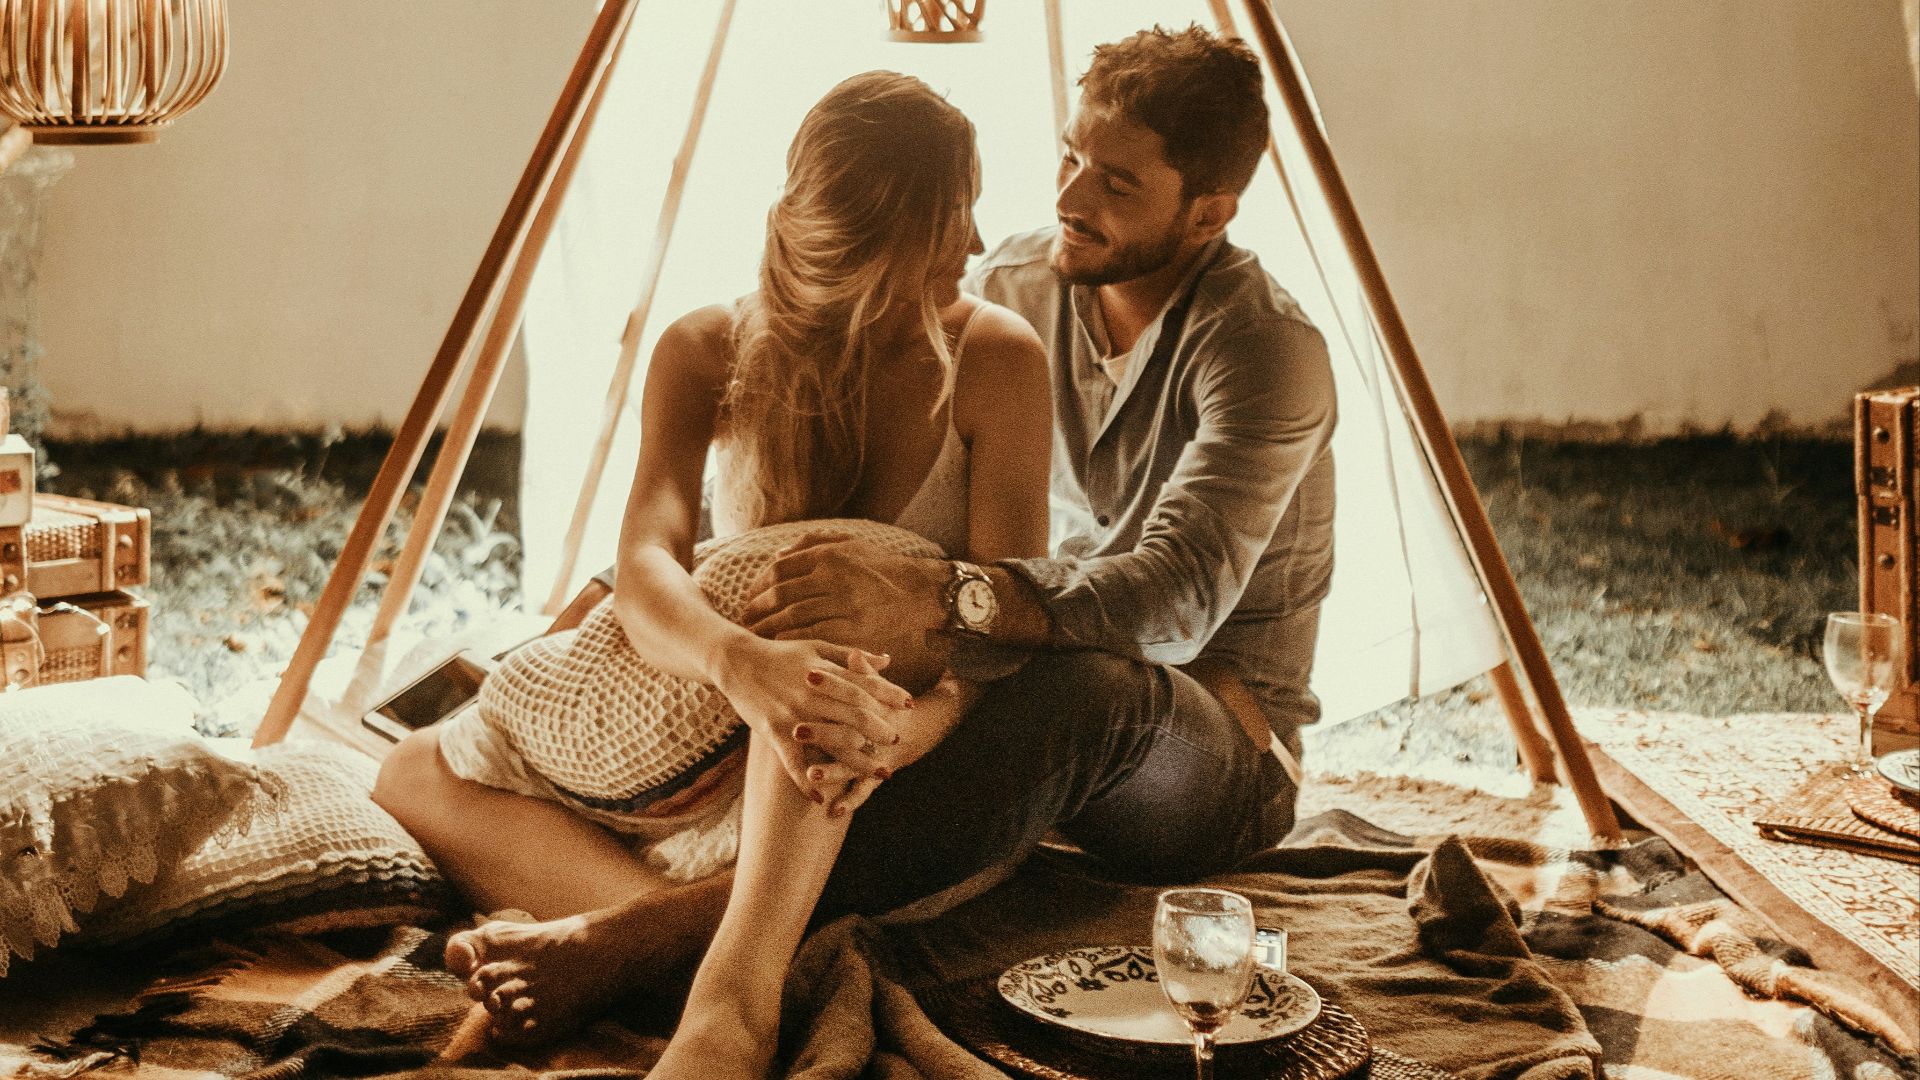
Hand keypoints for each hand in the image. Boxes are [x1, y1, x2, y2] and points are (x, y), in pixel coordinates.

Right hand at [708, 635, 910, 801]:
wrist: (736, 662)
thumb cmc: (781, 654)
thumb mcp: (817, 647)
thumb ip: (852, 657)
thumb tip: (886, 660)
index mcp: (825, 673)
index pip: (864, 685)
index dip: (889, 695)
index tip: (909, 705)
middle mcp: (813, 695)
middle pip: (855, 716)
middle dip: (880, 731)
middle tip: (897, 742)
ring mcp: (794, 715)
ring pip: (832, 742)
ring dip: (857, 761)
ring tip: (878, 773)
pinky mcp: (774, 732)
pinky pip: (792, 763)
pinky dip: (805, 782)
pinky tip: (819, 800)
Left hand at [741, 535, 952, 693]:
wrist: (919, 590)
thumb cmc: (881, 567)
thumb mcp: (849, 544)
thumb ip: (811, 544)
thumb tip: (776, 557)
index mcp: (828, 555)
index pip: (779, 570)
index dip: (758, 586)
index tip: (750, 598)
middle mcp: (833, 577)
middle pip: (780, 595)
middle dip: (756, 610)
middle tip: (745, 621)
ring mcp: (844, 604)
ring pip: (792, 617)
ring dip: (768, 629)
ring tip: (756, 637)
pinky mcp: (854, 628)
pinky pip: (813, 636)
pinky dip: (792, 641)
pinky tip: (781, 646)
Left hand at [808, 668, 975, 817]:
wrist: (926, 725)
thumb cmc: (890, 702)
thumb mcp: (879, 686)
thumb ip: (865, 672)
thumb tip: (855, 653)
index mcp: (875, 704)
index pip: (853, 691)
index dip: (831, 684)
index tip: (808, 675)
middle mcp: (875, 732)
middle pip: (850, 731)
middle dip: (823, 733)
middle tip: (797, 730)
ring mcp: (876, 754)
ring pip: (854, 764)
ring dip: (833, 770)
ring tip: (813, 774)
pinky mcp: (876, 773)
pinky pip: (864, 789)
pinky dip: (850, 800)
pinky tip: (831, 810)